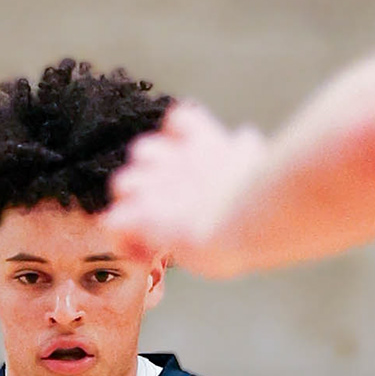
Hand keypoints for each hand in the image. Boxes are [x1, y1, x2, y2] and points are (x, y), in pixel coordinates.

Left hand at [108, 104, 269, 273]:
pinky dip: (124, 239)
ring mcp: (154, 185)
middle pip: (142, 151)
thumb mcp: (255, 158)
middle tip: (167, 206)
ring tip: (150, 231)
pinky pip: (113, 222)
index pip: (177, 120)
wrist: (248, 216)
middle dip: (149, 176)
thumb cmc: (261, 194)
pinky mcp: (142, 214)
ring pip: (122, 183)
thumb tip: (246, 138)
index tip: (185, 164)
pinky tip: (144, 255)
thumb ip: (245, 148)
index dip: (175, 140)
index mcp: (202, 141)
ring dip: (132, 206)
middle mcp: (173, 157)